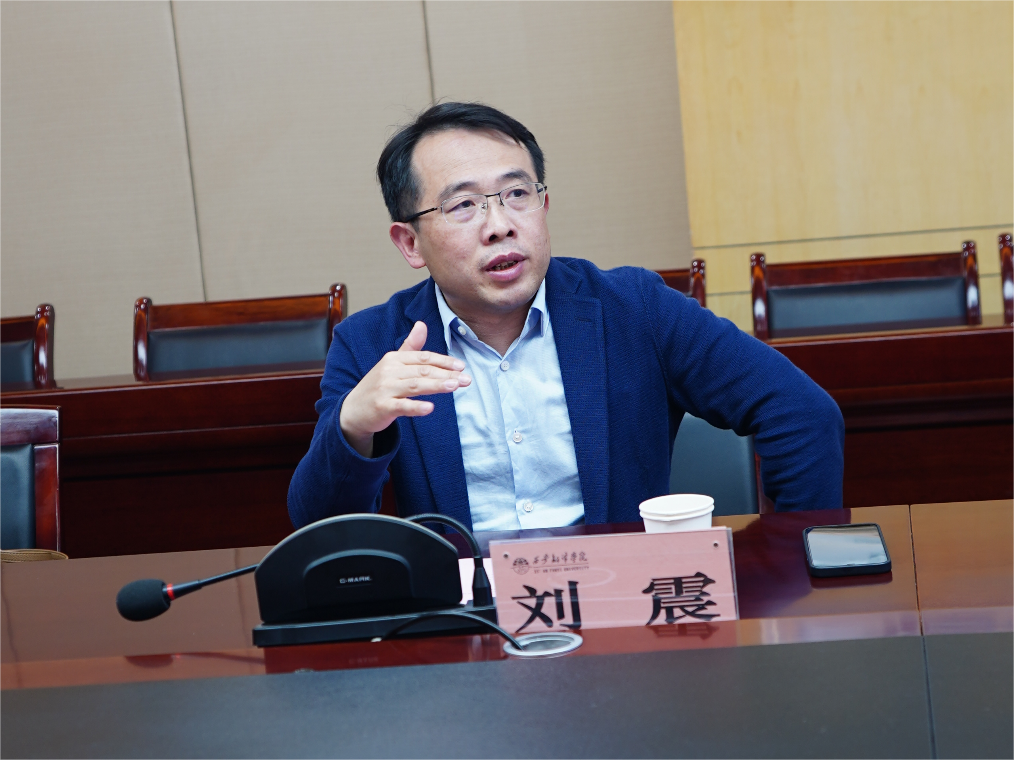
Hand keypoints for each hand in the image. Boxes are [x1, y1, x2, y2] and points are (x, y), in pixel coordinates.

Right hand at [339, 321, 470, 456]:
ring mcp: (385, 389)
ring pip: (415, 386)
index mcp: (394, 359)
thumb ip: (410, 346)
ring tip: (454, 386)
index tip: (461, 366)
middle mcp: (389, 371)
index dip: (443, 361)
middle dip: (446, 374)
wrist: (354, 410)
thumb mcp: (392, 364)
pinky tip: (430, 408)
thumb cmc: (379, 386)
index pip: (423, 358)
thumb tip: (422, 323)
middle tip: (466, 379)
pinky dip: (416, 407)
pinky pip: (402, 406)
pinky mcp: (382, 407)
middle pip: (422, 371)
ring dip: (436, 386)